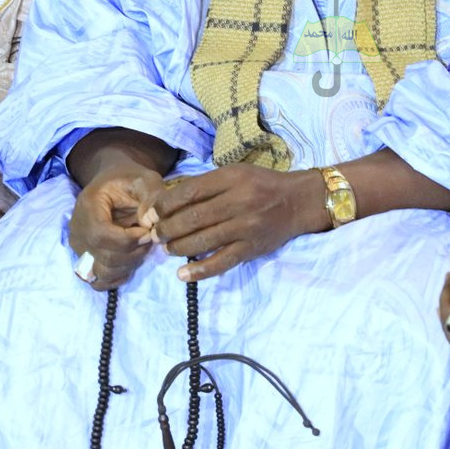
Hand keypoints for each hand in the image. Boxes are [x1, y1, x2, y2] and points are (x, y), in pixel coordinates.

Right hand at [68, 158, 164, 289]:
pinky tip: (130, 261)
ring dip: (128, 266)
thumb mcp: (146, 180)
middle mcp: (77, 229)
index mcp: (88, 206)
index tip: (147, 233)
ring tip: (140, 248)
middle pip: (103, 258)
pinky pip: (98, 280)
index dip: (127, 241)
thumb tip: (150, 224)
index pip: (101, 235)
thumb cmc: (130, 180)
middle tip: (149, 240)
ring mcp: (79, 247)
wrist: (113, 183)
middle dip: (133, 254)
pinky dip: (117, 277)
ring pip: (101, 273)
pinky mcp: (85, 258)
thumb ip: (152, 198)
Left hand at [149, 165, 327, 283]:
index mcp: (231, 178)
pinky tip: (183, 275)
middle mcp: (238, 201)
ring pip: (203, 240)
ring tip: (166, 249)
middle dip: (167, 229)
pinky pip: (222, 262)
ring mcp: (246, 226)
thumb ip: (205, 185)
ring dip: (178, 248)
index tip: (152, 214)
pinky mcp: (252, 248)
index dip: (165, 205)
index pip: (189, 192)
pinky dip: (200, 270)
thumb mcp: (234, 173)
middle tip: (155, 235)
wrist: (297, 202)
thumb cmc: (261, 185)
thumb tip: (168, 201)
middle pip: (193, 218)